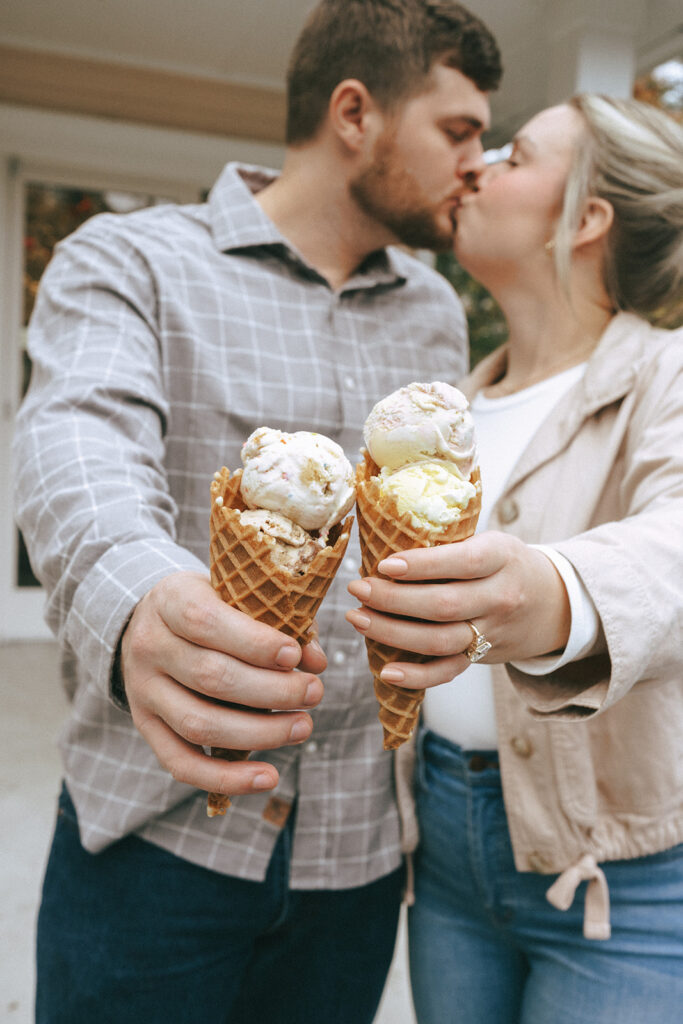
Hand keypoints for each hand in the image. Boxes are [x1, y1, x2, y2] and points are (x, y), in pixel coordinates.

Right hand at [120, 571, 325, 797]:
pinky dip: (226, 778)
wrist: (148, 623)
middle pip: (210, 677)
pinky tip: (268, 778)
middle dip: (271, 691)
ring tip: (303, 726)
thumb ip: (278, 620)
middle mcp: (150, 646)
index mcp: (171, 600)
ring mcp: (143, 691)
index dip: (254, 642)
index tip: (294, 654)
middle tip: (314, 693)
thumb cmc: (210, 606)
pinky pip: (181, 763)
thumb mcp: (235, 593)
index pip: (205, 621)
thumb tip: (315, 662)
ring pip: (198, 723)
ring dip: (259, 733)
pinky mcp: (147, 727)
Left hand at [346, 532, 569, 688]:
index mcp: (502, 558)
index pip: (463, 562)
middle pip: (443, 605)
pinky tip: (386, 670)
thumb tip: (385, 534)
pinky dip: (417, 676)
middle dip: (393, 599)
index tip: (384, 564)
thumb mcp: (490, 540)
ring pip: (440, 640)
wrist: (552, 602)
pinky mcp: (483, 656)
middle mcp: (500, 597)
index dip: (422, 565)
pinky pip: (449, 672)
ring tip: (358, 618)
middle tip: (358, 589)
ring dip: (392, 632)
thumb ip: (451, 543)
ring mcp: (492, 631)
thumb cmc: (504, 563)